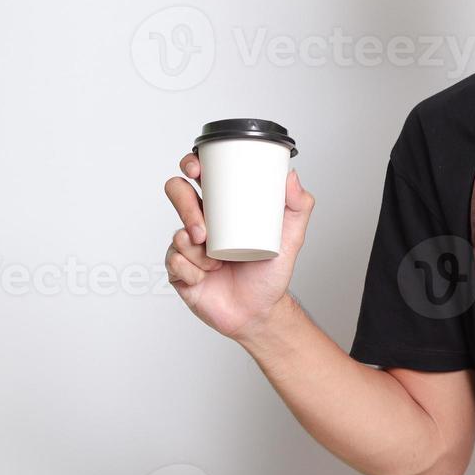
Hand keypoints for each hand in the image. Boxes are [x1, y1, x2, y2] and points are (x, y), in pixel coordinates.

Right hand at [163, 153, 315, 343]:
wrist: (260, 311)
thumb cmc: (271, 271)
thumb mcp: (292, 235)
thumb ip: (299, 205)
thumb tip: (291, 176)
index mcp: (222, 206)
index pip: (199, 173)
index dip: (191, 163)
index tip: (197, 170)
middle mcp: (201, 220)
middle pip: (176, 193)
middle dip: (185, 207)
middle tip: (202, 229)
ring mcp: (187, 245)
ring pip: (177, 234)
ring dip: (196, 251)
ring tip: (216, 262)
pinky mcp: (179, 270)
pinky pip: (174, 262)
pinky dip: (192, 270)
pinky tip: (206, 276)